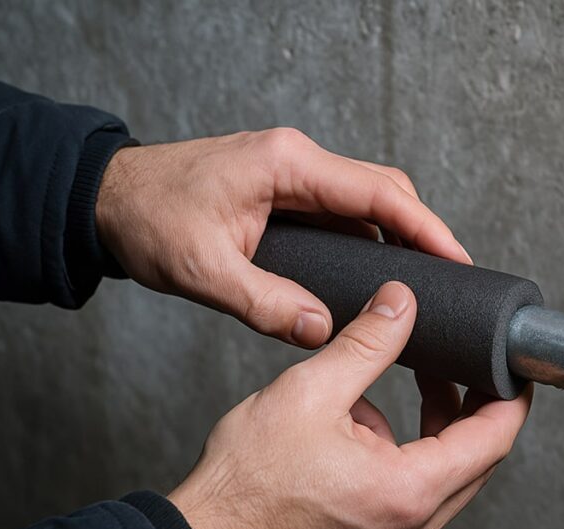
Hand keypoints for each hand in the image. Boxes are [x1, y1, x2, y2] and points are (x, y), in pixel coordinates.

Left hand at [95, 128, 470, 347]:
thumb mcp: (203, 270)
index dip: (426, 228)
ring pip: (365, 202)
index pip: (379, 192)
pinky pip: (340, 215)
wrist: (105, 200)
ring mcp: (292, 177)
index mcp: (287, 165)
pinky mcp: (285, 195)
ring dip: (395, 237)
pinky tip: (373, 276)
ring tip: (420, 284)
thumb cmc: (146, 219)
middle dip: (421, 232)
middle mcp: (297, 162)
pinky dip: (365, 241)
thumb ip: (266, 303)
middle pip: (383, 190)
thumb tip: (322, 332)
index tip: (457, 261)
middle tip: (449, 281)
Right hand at [168, 282, 531, 528]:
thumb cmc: (246, 483)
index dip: (511, 394)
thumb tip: (402, 303)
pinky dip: (403, 454)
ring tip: (400, 380)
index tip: (513, 364)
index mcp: (410, 491)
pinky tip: (359, 423)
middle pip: (476, 459)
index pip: (494, 438)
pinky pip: (412, 494)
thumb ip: (367, 343)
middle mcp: (414, 528)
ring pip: (443, 477)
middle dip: (470, 404)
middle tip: (458, 361)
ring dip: (433, 428)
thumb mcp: (310, 393)